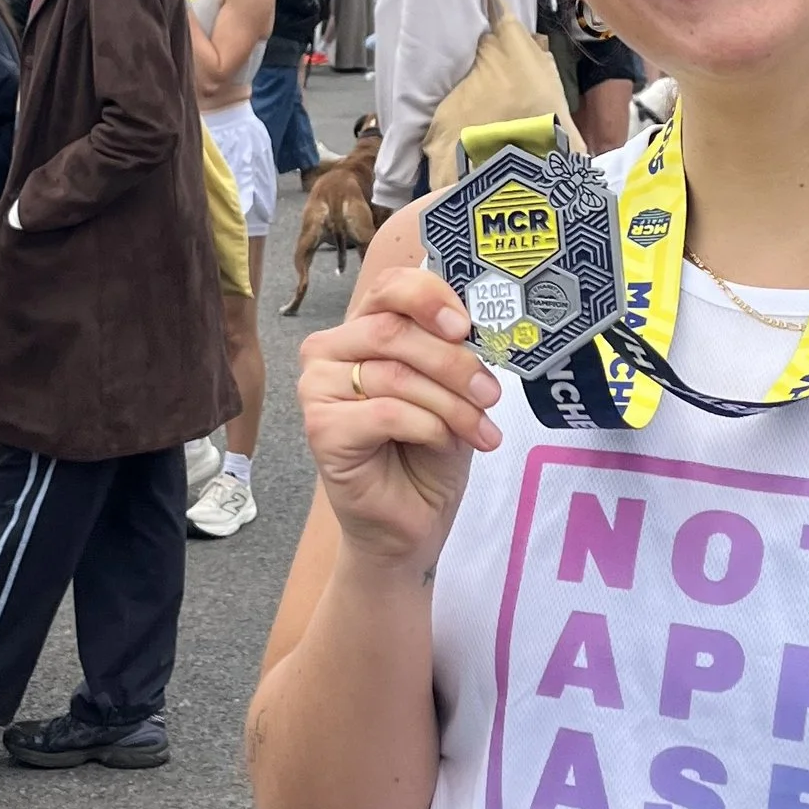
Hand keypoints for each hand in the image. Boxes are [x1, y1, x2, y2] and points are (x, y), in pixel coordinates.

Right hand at [296, 255, 500, 572]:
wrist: (410, 522)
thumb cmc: (428, 451)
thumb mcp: (451, 389)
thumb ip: (452, 348)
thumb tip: (477, 319)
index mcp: (361, 328)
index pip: (390, 287)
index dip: (431, 297)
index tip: (467, 325)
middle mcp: (329, 350)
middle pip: (395, 331)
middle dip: (454, 364)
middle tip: (491, 394)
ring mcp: (317, 389)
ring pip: (395, 374)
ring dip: (451, 404)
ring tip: (481, 430)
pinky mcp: (321, 429)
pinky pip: (386, 412)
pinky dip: (428, 426)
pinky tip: (444, 444)